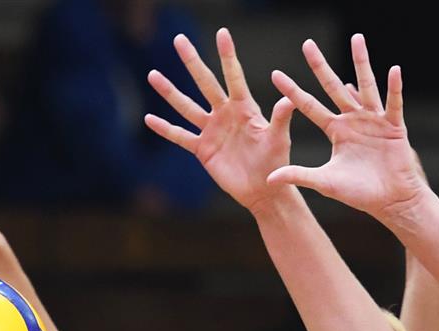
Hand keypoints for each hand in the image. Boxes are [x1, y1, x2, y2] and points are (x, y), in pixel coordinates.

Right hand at [145, 28, 295, 213]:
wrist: (264, 190)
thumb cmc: (276, 162)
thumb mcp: (279, 140)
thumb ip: (280, 119)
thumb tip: (288, 100)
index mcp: (244, 108)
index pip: (234, 77)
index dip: (227, 56)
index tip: (222, 33)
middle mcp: (225, 114)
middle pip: (205, 83)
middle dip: (192, 62)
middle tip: (179, 39)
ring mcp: (211, 130)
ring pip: (187, 107)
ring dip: (170, 92)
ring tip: (153, 75)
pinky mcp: (203, 149)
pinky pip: (180, 136)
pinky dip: (165, 128)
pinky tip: (149, 118)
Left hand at [267, 34, 428, 222]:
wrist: (389, 201)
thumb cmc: (358, 193)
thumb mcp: (324, 182)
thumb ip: (299, 175)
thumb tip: (269, 179)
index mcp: (335, 130)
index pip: (309, 106)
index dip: (293, 92)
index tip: (275, 75)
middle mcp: (352, 120)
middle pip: (333, 87)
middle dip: (319, 66)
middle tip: (306, 44)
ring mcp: (373, 120)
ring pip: (366, 86)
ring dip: (361, 62)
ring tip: (356, 38)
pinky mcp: (394, 126)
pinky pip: (393, 104)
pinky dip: (394, 88)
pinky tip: (394, 70)